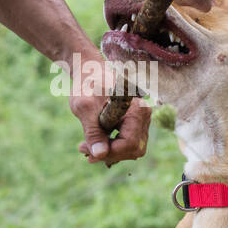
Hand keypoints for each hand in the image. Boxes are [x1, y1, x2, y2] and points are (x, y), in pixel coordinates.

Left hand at [68, 50, 151, 164]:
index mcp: (136, 108)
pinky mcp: (135, 125)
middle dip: (109, 154)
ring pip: (132, 150)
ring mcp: (142, 120)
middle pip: (134, 149)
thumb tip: (100, 154)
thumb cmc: (87, 85)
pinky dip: (112, 148)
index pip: (130, 143)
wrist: (90, 73)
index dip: (110, 152)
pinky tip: (94, 144)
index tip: (87, 149)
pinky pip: (128, 145)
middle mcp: (144, 115)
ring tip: (86, 147)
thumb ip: (93, 131)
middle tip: (84, 149)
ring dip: (109, 153)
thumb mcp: (84, 107)